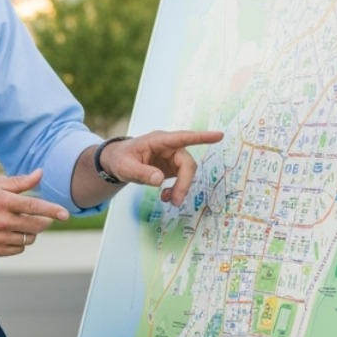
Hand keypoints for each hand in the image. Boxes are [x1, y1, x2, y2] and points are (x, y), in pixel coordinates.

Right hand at [0, 170, 68, 255]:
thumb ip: (20, 182)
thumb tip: (40, 174)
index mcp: (3, 202)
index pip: (35, 207)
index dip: (52, 210)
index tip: (65, 214)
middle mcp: (2, 221)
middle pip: (36, 226)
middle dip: (45, 222)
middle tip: (44, 219)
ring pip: (29, 239)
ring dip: (31, 232)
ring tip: (21, 225)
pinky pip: (19, 249)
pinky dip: (20, 242)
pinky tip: (11, 234)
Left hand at [100, 131, 223, 204]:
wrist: (117, 162)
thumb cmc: (120, 159)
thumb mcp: (126, 167)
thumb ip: (142, 173)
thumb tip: (160, 180)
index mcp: (159, 140)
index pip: (183, 137)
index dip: (201, 137)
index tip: (218, 136)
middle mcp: (169, 147)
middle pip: (187, 163)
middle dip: (184, 183)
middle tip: (176, 200)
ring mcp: (172, 157)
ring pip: (186, 173)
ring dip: (180, 188)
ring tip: (167, 200)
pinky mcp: (172, 167)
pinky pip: (181, 179)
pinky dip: (176, 190)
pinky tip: (165, 197)